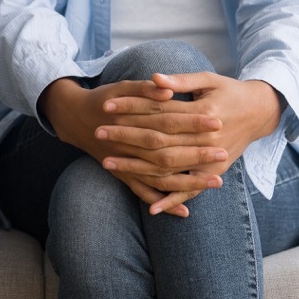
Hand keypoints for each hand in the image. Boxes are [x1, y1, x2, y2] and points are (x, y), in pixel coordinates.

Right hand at [39, 78, 225, 217]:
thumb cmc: (104, 99)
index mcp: (131, 120)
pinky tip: (185, 211)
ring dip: (188, 182)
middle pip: (168, 152)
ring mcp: (126, 164)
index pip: (168, 121)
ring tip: (217, 181)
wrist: (75, 118)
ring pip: (160, 177)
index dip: (192, 122)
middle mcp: (129, 145)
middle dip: (197, 154)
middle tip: (224, 152)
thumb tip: (167, 91)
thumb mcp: (121, 87)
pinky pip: (144, 193)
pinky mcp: (123, 175)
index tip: (217, 121)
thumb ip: (145, 90)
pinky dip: (163, 203)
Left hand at [98, 73, 282, 214]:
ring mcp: (211, 159)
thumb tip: (155, 79)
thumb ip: (181, 81)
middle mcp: (206, 139)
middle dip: (126, 138)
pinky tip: (151, 209)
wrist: (260, 112)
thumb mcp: (208, 79)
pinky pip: (191, 191)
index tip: (106, 106)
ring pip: (168, 167)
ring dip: (137, 168)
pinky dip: (172, 201)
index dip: (131, 108)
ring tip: (107, 164)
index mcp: (204, 113)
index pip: (159, 111)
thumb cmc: (229, 91)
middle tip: (98, 133)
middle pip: (158, 141)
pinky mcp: (214, 173)